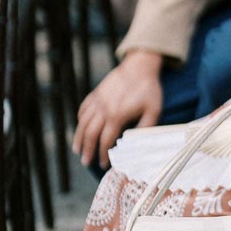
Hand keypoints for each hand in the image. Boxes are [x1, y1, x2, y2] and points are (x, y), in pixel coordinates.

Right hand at [72, 50, 163, 169]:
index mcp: (117, 115)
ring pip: (83, 122)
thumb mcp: (154, 110)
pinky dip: (80, 120)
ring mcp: (98, 100)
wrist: (140, 65)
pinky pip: (84, 109)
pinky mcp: (96, 93)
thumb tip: (136, 145)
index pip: (105, 140)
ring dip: (79, 137)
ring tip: (77, 149)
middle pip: (90, 134)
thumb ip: (145, 128)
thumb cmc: (149, 89)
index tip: (103, 165)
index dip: (103, 155)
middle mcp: (103, 108)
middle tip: (85, 162)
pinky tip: (81, 128)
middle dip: (87, 150)